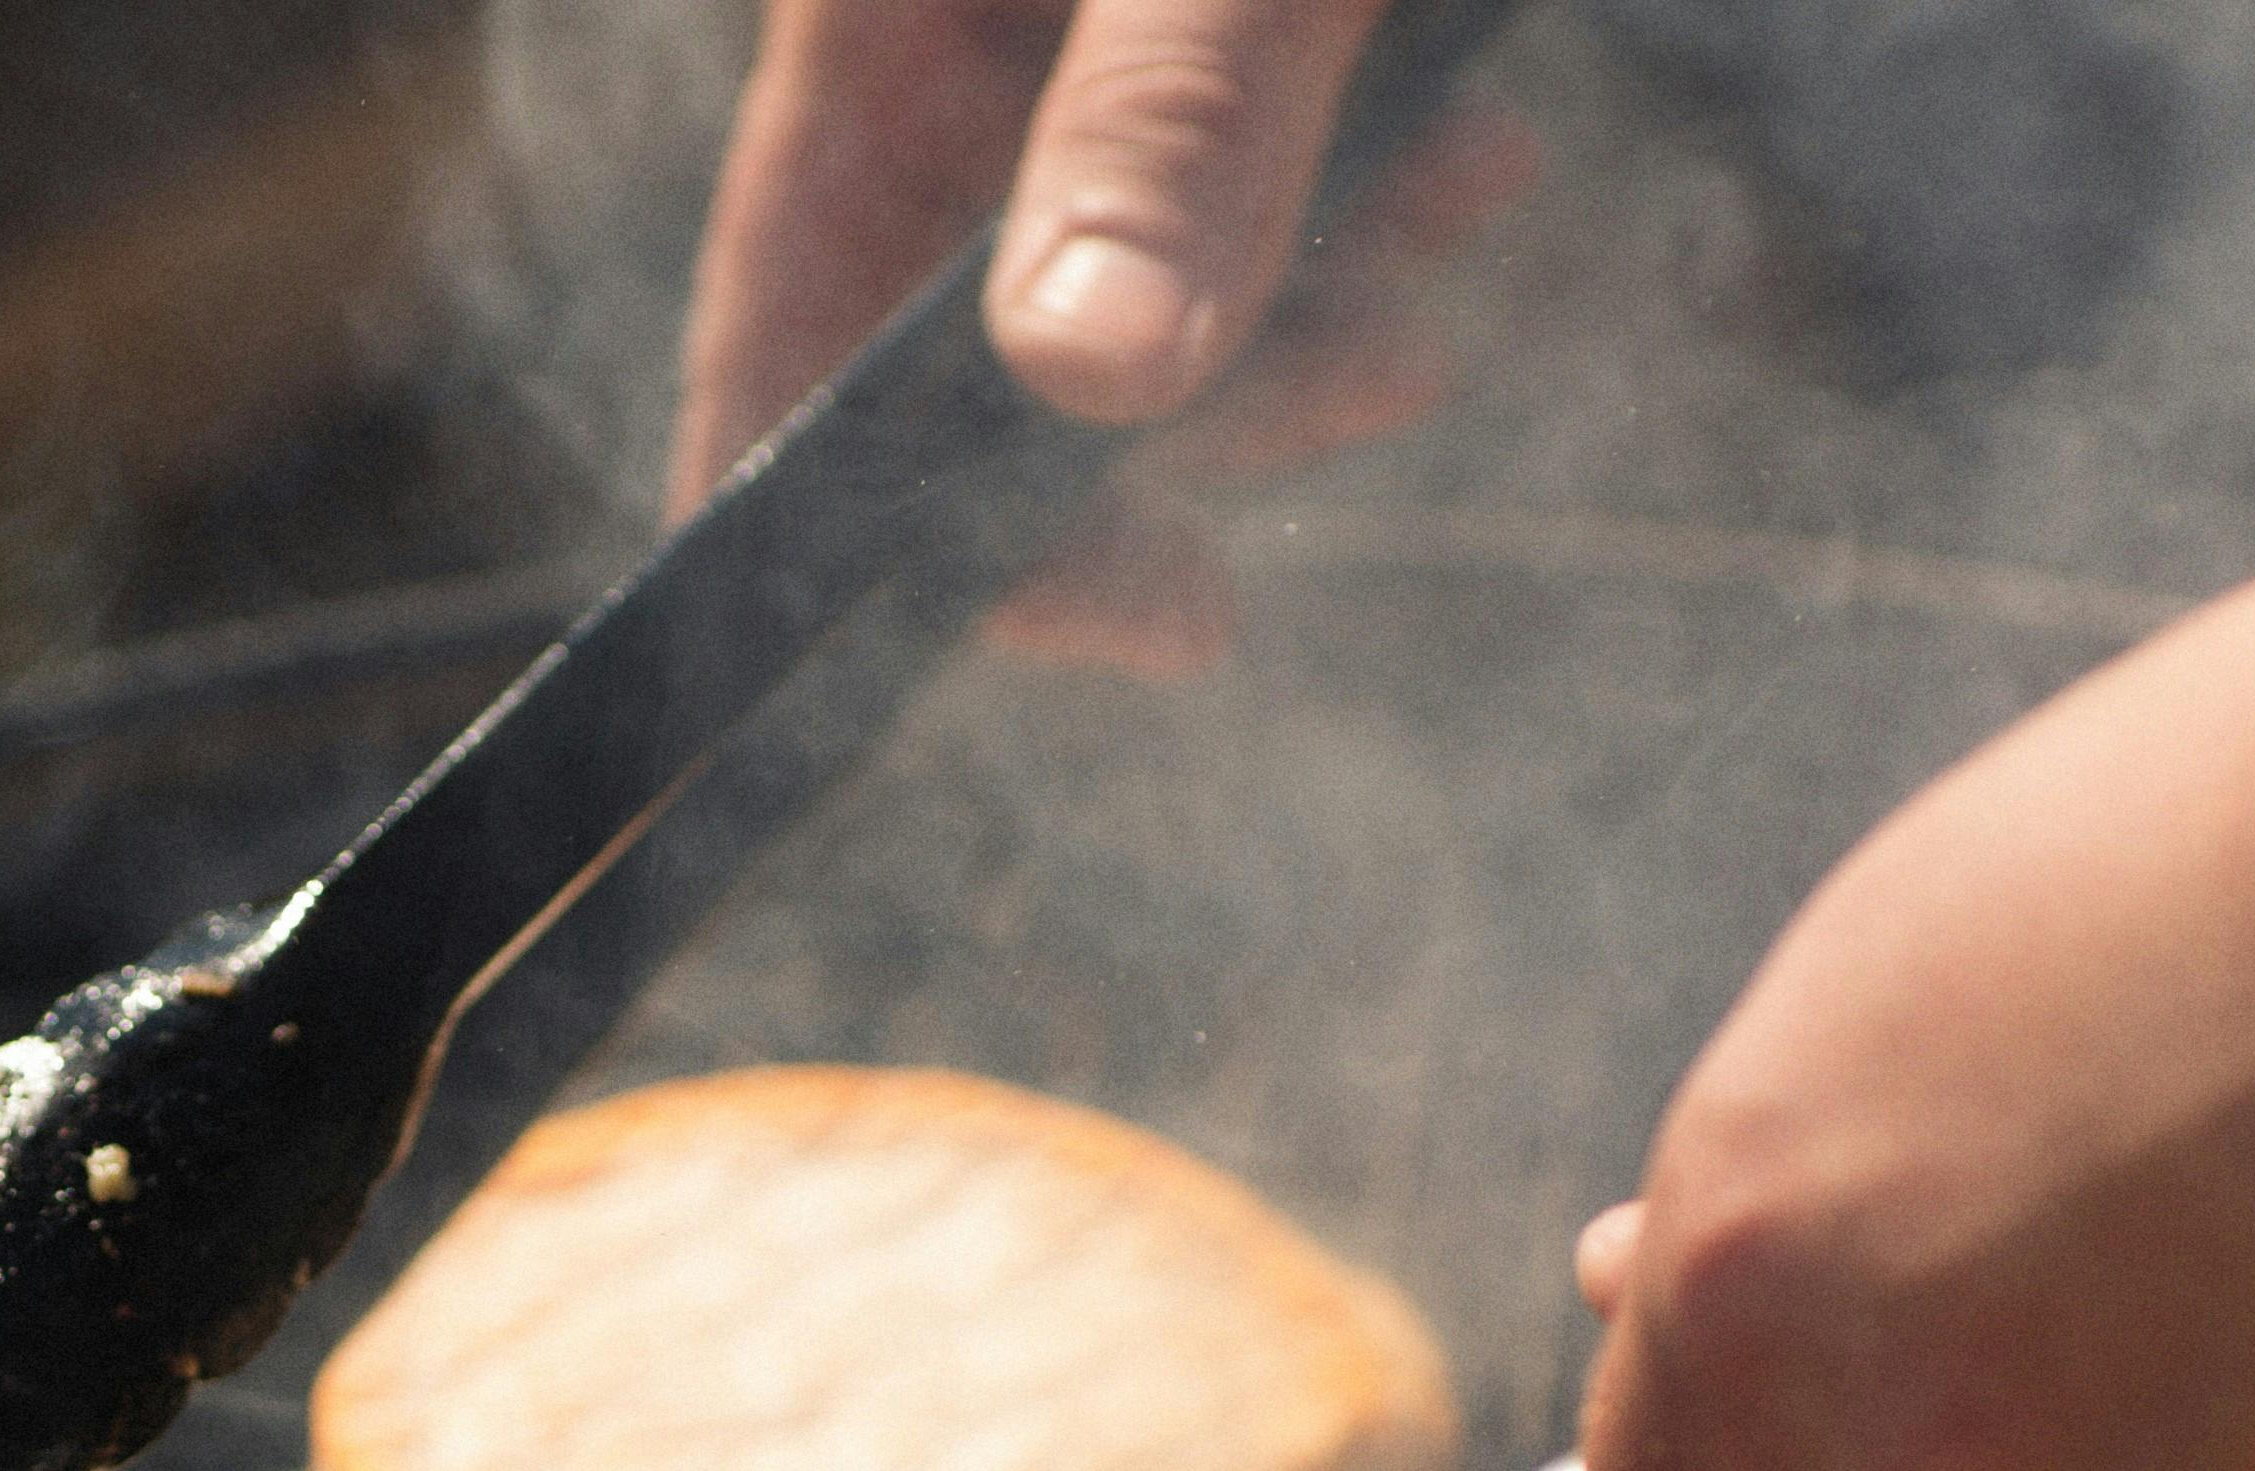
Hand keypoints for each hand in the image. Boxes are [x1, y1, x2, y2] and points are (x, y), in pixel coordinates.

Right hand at [672, 0, 1533, 674]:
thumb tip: (1096, 379)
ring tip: (1449, 240)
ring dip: (1303, 300)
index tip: (1072, 624)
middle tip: (1382, 384)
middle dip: (1189, 401)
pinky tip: (1472, 166)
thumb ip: (1167, 120)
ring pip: (1133, 244)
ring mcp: (1045, 24)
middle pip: (975, 320)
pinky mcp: (1190, 5)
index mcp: (865, 13)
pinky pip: (1237, 145)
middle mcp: (927, 34)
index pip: (782, 331)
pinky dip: (1354, 192)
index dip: (873, 529)